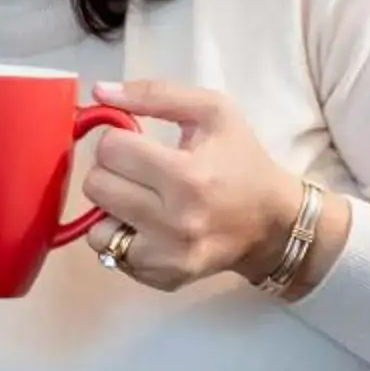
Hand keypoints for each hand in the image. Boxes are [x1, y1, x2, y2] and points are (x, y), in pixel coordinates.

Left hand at [79, 80, 308, 291]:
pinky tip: (149, 227)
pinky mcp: (162, 278)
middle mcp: (175, 221)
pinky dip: (122, 237)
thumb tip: (98, 92)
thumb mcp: (213, 111)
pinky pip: (111, 254)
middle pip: (96, 186)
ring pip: (96, 227)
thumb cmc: (242, 161)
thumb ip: (155, 94)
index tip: (138, 144)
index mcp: (188, 175)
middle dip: (112, 172)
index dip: (119, 139)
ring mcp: (167, 256)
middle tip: (138, 172)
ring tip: (141, 201)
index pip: (110, 149)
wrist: (274, 223)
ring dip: (112, 210)